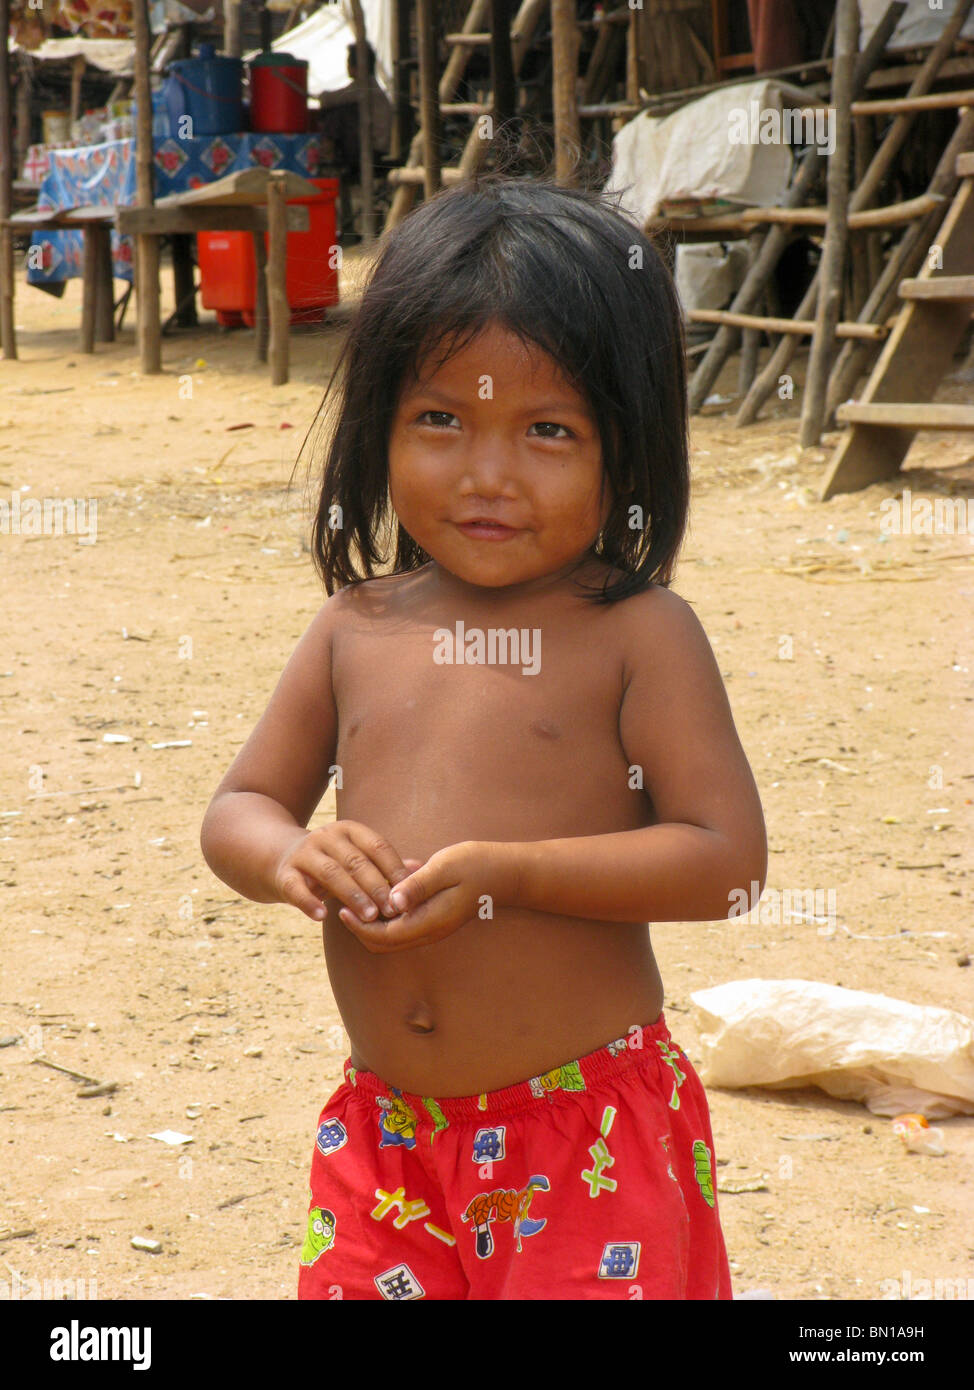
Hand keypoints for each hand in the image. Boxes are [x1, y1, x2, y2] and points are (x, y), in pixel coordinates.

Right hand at [273, 820, 418, 923]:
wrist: (280, 857)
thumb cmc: (332, 861)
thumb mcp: (357, 856)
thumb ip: (386, 863)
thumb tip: (422, 868)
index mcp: (349, 829)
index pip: (377, 846)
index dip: (394, 869)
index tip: (407, 893)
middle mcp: (326, 837)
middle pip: (356, 861)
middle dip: (377, 886)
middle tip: (392, 910)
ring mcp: (304, 853)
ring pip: (331, 874)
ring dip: (352, 895)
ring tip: (369, 916)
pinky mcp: (284, 873)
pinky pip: (296, 888)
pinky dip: (309, 902)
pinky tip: (322, 917)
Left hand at [337, 840, 519, 953]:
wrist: (506, 873)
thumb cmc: (476, 864)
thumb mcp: (444, 868)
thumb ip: (416, 885)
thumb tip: (390, 901)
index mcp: (430, 921)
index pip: (384, 936)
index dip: (359, 926)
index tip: (342, 908)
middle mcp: (430, 931)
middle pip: (384, 944)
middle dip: (361, 928)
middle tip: (344, 905)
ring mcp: (433, 928)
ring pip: (392, 937)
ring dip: (373, 921)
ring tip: (357, 896)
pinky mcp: (435, 920)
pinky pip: (404, 924)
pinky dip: (388, 913)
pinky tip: (384, 888)